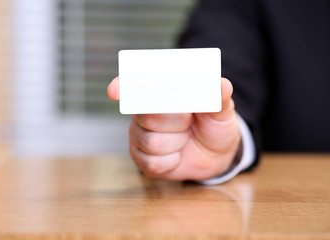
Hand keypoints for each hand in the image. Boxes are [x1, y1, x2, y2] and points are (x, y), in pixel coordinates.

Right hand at [107, 77, 240, 180]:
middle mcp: (144, 112)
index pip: (135, 84)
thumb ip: (219, 97)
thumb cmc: (215, 124)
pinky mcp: (141, 158)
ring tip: (185, 138)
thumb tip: (222, 84)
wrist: (216, 154)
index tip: (114, 90)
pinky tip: (178, 155)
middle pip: (147, 114)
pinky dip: (172, 161)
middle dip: (176, 120)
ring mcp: (140, 135)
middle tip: (189, 120)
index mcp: (160, 92)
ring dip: (177, 142)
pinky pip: (152, 162)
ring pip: (152, 141)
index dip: (122, 85)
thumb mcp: (222, 110)